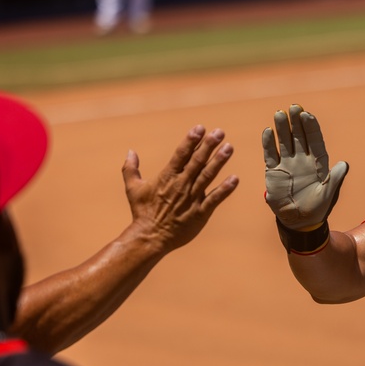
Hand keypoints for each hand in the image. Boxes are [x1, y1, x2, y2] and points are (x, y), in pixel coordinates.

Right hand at [123, 125, 237, 252]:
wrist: (149, 237)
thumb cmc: (142, 213)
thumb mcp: (132, 188)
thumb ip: (130, 169)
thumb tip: (130, 151)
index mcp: (166, 177)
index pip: (181, 155)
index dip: (191, 141)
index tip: (200, 128)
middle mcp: (181, 185)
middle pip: (197, 162)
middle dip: (208, 146)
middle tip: (220, 132)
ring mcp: (191, 199)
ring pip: (207, 177)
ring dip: (219, 162)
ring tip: (229, 148)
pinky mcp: (200, 213)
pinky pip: (214, 199)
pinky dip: (225, 189)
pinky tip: (235, 179)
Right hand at [262, 104, 348, 230]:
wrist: (299, 221)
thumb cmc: (317, 207)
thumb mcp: (328, 194)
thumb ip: (335, 178)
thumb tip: (345, 164)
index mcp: (318, 163)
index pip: (315, 140)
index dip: (311, 128)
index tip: (307, 115)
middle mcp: (303, 159)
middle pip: (299, 136)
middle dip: (296, 122)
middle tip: (293, 107)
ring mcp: (288, 163)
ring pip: (285, 142)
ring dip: (282, 128)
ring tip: (279, 113)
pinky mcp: (274, 171)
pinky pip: (271, 154)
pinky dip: (269, 143)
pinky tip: (268, 131)